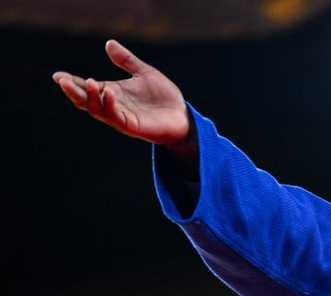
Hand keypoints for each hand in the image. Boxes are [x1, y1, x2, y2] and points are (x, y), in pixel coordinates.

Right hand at [52, 40, 190, 145]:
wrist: (183, 116)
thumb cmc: (164, 98)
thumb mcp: (145, 73)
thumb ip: (126, 61)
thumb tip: (109, 43)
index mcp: (113, 93)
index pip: (87, 88)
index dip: (72, 82)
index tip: (57, 75)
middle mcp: (113, 106)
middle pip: (85, 101)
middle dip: (73, 91)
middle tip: (62, 80)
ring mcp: (122, 117)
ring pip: (97, 110)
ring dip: (90, 97)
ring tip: (89, 82)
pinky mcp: (132, 126)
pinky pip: (117, 117)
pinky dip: (111, 104)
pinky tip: (110, 92)